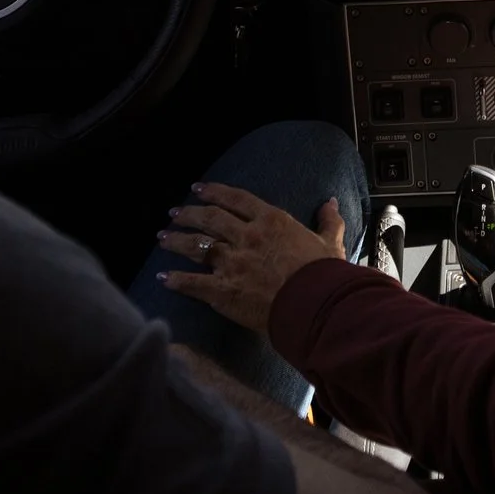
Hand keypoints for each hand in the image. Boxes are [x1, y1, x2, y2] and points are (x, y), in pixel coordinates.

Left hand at [158, 183, 348, 332]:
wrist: (316, 305)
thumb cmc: (325, 274)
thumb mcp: (330, 243)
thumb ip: (329, 221)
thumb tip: (331, 202)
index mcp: (271, 221)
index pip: (236, 199)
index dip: (214, 191)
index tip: (197, 188)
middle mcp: (247, 237)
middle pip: (209, 218)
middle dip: (188, 213)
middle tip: (174, 212)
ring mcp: (232, 263)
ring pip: (196, 245)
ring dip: (176, 240)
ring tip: (162, 237)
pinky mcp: (224, 290)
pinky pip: (193, 282)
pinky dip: (176, 280)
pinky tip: (162, 277)